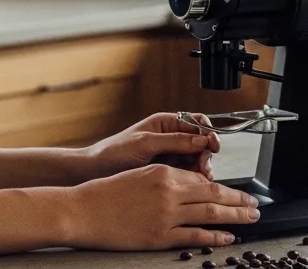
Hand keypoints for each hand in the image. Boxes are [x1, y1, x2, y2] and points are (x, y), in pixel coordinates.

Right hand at [64, 163, 257, 250]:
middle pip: (214, 196)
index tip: (237, 192)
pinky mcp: (159, 236)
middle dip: (238, 201)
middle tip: (255, 205)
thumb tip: (191, 187)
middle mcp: (169, 192)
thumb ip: (166, 180)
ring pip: (210, 214)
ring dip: (234, 217)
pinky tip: (228, 237)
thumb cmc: (105, 192)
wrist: (82, 210)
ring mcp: (166, 215)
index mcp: (164, 172)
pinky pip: (195, 236)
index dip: (224, 187)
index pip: (203, 179)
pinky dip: (215, 237)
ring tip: (249, 218)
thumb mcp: (140, 175)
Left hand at [82, 112, 220, 180]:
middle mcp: (169, 139)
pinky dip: (192, 180)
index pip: (195, 122)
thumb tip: (201, 140)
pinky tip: (192, 185)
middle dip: (205, 154)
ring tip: (199, 177)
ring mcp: (169, 157)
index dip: (208, 132)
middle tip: (204, 166)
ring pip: (196, 160)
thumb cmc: (113, 153)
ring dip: (201, 168)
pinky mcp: (166, 174)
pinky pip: (186, 175)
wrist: (94, 174)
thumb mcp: (145, 143)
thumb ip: (174, 141)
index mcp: (164, 124)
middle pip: (200, 143)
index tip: (213, 144)